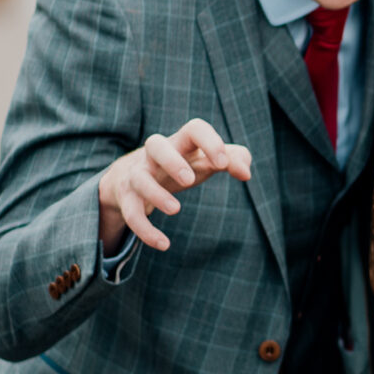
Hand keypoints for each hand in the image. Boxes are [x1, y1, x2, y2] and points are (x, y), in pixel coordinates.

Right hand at [97, 119, 252, 252]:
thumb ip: (234, 159)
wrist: (130, 177)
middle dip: (172, 161)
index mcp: (180, 142)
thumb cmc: (181, 164)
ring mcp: (138, 174)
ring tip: (176, 209)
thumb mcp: (207, 159)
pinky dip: (145, 230)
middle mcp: (155, 154)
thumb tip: (246, 173)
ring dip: (155, 194)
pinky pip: (132, 213)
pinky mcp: (127, 198)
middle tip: (190, 180)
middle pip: (156, 144)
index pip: (194, 129)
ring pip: (140, 179)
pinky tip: (164, 244)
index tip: (223, 164)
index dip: (210, 142)